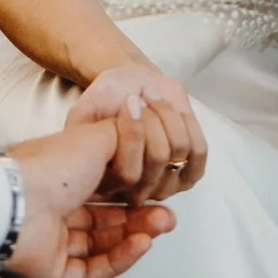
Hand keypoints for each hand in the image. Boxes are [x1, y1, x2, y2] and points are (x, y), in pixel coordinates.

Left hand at [4, 120, 174, 277]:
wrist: (18, 201)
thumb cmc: (49, 165)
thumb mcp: (93, 138)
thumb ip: (122, 137)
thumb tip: (140, 129)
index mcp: (58, 180)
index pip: (102, 191)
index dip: (132, 192)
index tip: (158, 191)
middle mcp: (53, 212)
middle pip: (105, 222)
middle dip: (139, 218)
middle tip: (167, 215)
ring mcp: (51, 245)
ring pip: (101, 248)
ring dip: (134, 237)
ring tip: (160, 227)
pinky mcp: (51, 275)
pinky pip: (91, 271)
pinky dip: (120, 259)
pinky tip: (141, 244)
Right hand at [67, 62, 207, 203]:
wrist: (133, 85)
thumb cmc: (108, 98)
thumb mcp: (84, 112)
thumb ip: (79, 130)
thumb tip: (85, 146)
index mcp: (110, 185)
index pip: (129, 173)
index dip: (132, 133)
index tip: (125, 105)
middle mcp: (138, 191)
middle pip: (157, 159)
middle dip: (150, 119)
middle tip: (138, 99)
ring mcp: (166, 183)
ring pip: (178, 150)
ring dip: (167, 115)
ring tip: (150, 98)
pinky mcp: (191, 170)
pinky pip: (198, 150)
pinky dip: (185, 122)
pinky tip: (169, 108)